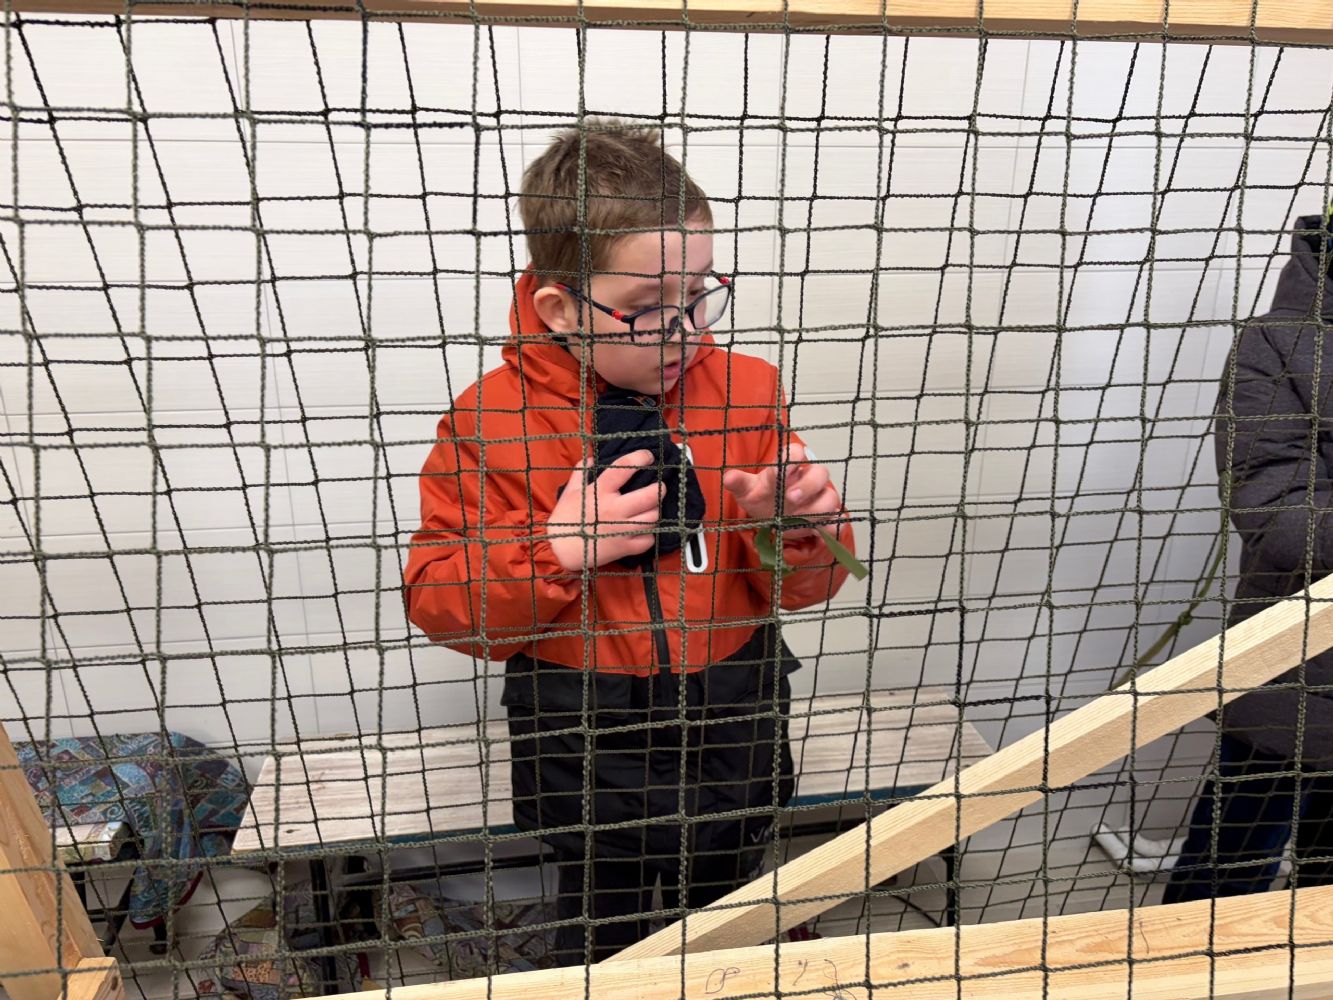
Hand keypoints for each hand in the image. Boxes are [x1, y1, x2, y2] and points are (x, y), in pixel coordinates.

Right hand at [546, 450, 663, 570]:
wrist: (558, 550)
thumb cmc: (564, 518)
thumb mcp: (569, 491)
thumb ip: (580, 471)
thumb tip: (592, 457)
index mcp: (600, 492)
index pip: (623, 469)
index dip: (639, 458)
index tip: (649, 456)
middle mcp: (614, 509)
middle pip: (649, 496)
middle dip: (659, 489)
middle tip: (660, 487)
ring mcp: (621, 530)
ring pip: (652, 518)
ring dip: (654, 512)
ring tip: (651, 509)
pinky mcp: (624, 548)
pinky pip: (648, 540)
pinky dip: (649, 535)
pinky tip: (643, 530)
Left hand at [722, 443, 840, 538]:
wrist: (772, 516)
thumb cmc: (762, 497)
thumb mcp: (747, 490)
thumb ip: (739, 482)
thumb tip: (728, 477)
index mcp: (789, 466)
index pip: (797, 452)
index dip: (792, 458)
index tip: (779, 470)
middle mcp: (808, 479)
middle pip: (820, 473)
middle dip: (807, 485)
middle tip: (791, 498)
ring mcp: (819, 498)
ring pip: (830, 497)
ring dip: (817, 508)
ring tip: (800, 519)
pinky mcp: (826, 517)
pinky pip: (836, 520)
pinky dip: (832, 527)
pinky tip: (821, 532)